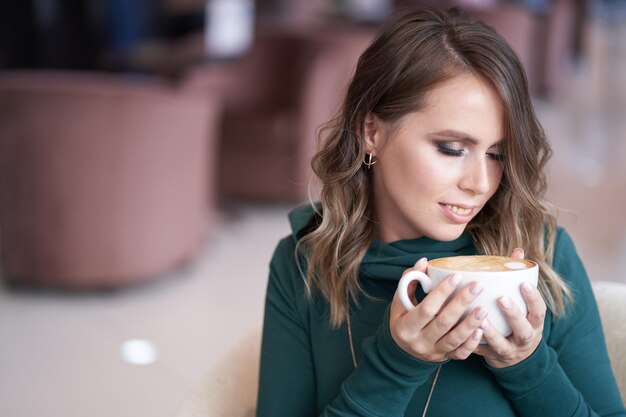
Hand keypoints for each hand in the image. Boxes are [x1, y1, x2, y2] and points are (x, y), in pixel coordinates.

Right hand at [389, 258, 487, 361]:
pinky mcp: (444, 358)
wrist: (402, 350)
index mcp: (405, 327)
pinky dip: (471, 343)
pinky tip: (482, 330)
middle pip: (443, 322)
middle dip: (461, 303)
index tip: (456, 277)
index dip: (441, 293)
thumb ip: (410, 280)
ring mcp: (432, 352)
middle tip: (477, 286)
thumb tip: (424, 262)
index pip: (426, 308)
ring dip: (470, 324)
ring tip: (484, 309)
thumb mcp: (400, 301)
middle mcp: (418, 342)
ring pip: (454, 340)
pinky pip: (460, 354)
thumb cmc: (402, 319)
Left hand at [474, 248, 546, 367]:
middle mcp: (524, 339)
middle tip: (501, 299)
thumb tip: (517, 250)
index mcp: (533, 323)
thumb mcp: (523, 304)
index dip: (533, 298)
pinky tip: (465, 335)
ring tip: (481, 318)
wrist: (514, 357)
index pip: (539, 311)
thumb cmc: (516, 320)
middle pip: (523, 330)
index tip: (524, 284)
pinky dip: (475, 346)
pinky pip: (482, 354)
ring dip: (492, 333)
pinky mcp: (491, 358)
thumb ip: (518, 278)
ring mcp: (509, 351)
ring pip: (502, 345)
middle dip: (514, 315)